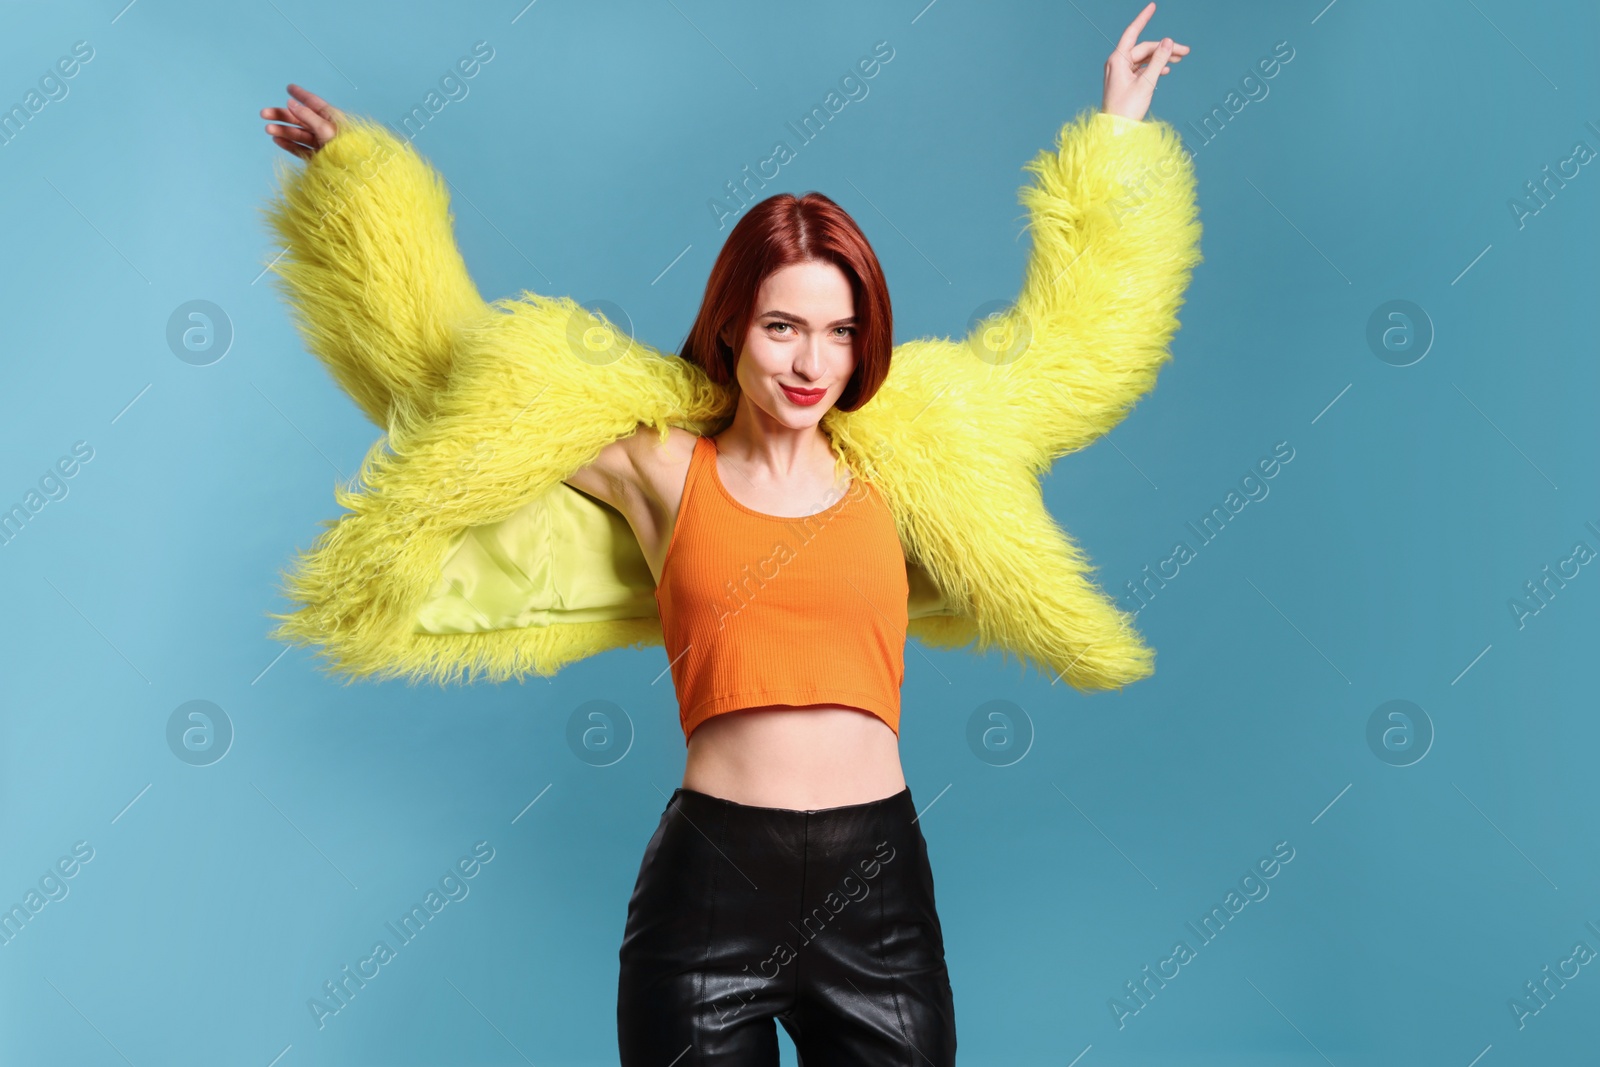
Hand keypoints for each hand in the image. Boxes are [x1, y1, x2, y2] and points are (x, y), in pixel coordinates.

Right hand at [260, 83, 342, 158]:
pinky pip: (301, 149)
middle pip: (300, 119)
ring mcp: (321, 143)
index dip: (301, 95)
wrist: (353, 172)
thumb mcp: (325, 128)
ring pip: (298, 134)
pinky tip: (277, 140)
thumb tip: (290, 102)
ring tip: (268, 129)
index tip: (289, 87)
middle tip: (263, 113)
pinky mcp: (318, 157)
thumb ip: (307, 116)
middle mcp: (325, 129)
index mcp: (331, 118)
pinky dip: (289, 144)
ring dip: (283, 130)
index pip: (313, 103)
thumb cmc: (345, 147)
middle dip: (282, 115)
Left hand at [1102, 3, 1188, 121]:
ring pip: (1144, 58)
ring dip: (1161, 58)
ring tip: (1180, 60)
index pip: (1132, 33)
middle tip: (1185, 52)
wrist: (1115, 132)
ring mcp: (1120, 73)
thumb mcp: (1147, 83)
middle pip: (1144, 49)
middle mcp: (1117, 63)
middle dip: (1165, 49)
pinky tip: (1166, 71)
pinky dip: (1153, 68)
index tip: (1153, 6)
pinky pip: (1140, 69)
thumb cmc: (1127, 110)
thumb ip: (1159, 61)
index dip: (1143, 18)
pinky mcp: (1124, 82)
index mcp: (1117, 60)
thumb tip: (1168, 41)